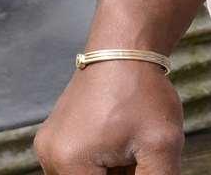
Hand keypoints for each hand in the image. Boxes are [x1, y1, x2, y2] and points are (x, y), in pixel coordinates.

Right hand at [34, 61, 183, 173]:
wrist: (123, 49)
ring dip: (113, 174)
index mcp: (69, 161)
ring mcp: (49, 146)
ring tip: (133, 151)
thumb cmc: (141, 90)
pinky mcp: (55, 138)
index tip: (142, 166)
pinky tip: (124, 148)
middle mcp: (49, 156)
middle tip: (139, 156)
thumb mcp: (161, 146)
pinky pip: (80, 166)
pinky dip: (103, 166)